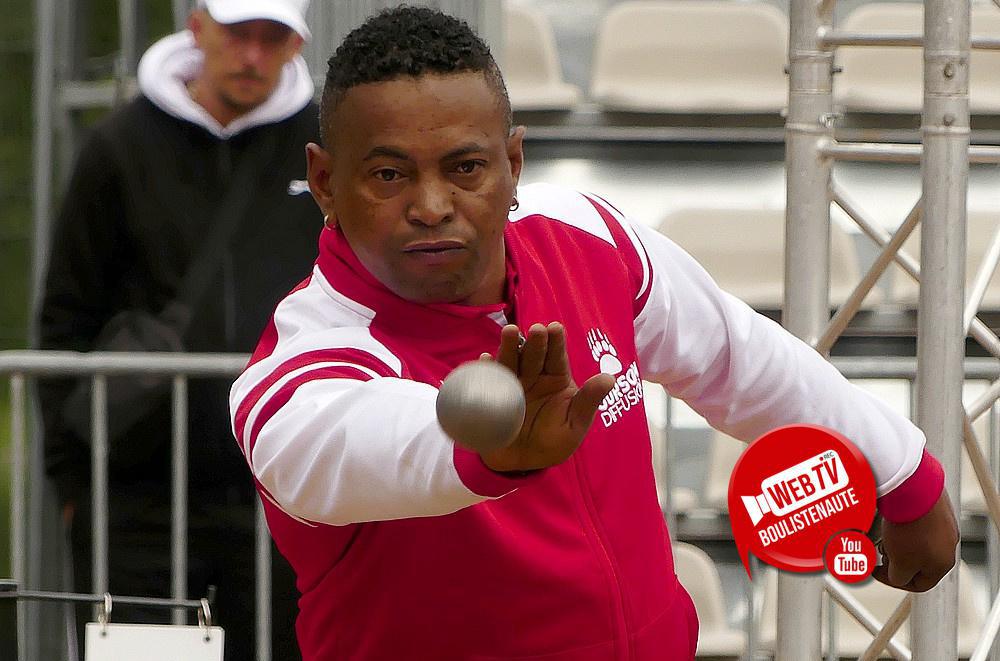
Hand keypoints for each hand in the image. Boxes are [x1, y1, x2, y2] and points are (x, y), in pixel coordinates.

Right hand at [478, 323, 613, 472]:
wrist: (523, 462)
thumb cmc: (553, 442)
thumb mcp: (574, 426)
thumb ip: (588, 402)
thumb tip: (609, 378)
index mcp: (556, 380)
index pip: (557, 357)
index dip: (556, 342)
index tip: (555, 328)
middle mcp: (533, 376)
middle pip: (533, 355)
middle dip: (534, 341)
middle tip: (536, 329)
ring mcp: (511, 384)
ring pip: (511, 361)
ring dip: (509, 346)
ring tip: (509, 331)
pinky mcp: (492, 395)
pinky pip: (488, 380)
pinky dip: (486, 369)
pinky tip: (485, 359)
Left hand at [871, 489, 959, 591]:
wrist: (912, 489)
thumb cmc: (909, 526)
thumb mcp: (901, 563)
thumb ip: (899, 577)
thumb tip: (896, 577)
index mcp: (944, 563)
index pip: (921, 583)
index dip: (897, 581)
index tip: (880, 572)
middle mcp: (948, 543)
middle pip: (919, 561)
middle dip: (898, 559)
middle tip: (883, 552)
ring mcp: (941, 522)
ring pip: (915, 540)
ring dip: (898, 541)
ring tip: (885, 533)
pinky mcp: (932, 504)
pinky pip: (914, 520)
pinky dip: (901, 523)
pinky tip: (890, 517)